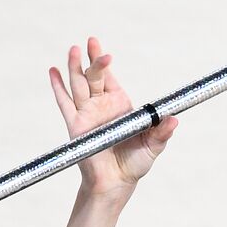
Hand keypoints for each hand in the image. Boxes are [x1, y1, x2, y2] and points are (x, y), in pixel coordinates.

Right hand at [48, 36, 178, 194]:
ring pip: (78, 85)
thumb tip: (174, 120)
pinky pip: (64, 104)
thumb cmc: (134, 164)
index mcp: (119, 105)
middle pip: (93, 76)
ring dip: (74, 67)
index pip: (110, 78)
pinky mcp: (75, 126)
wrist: (115, 184)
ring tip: (73, 49)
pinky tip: (53, 72)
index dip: (105, 63)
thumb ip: (161, 132)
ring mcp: (86, 115)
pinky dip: (57, 88)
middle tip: (92, 42)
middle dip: (92, 59)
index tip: (106, 52)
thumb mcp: (153, 145)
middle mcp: (101, 106)